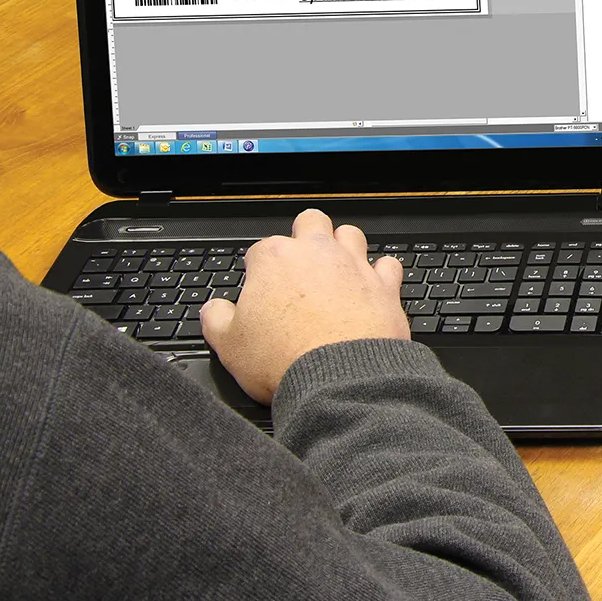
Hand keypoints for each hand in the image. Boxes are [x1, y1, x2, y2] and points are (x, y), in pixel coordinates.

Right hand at [200, 208, 408, 404]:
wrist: (339, 379)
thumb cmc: (284, 360)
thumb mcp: (229, 345)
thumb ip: (216, 320)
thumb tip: (214, 309)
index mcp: (275, 260)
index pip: (261, 249)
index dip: (259, 269)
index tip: (261, 288)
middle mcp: (317, 253)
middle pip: (310, 221)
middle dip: (304, 235)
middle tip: (300, 263)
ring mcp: (354, 265)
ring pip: (350, 234)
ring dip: (343, 246)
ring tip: (336, 270)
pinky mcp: (384, 285)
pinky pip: (388, 264)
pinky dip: (381, 273)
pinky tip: (372, 287)